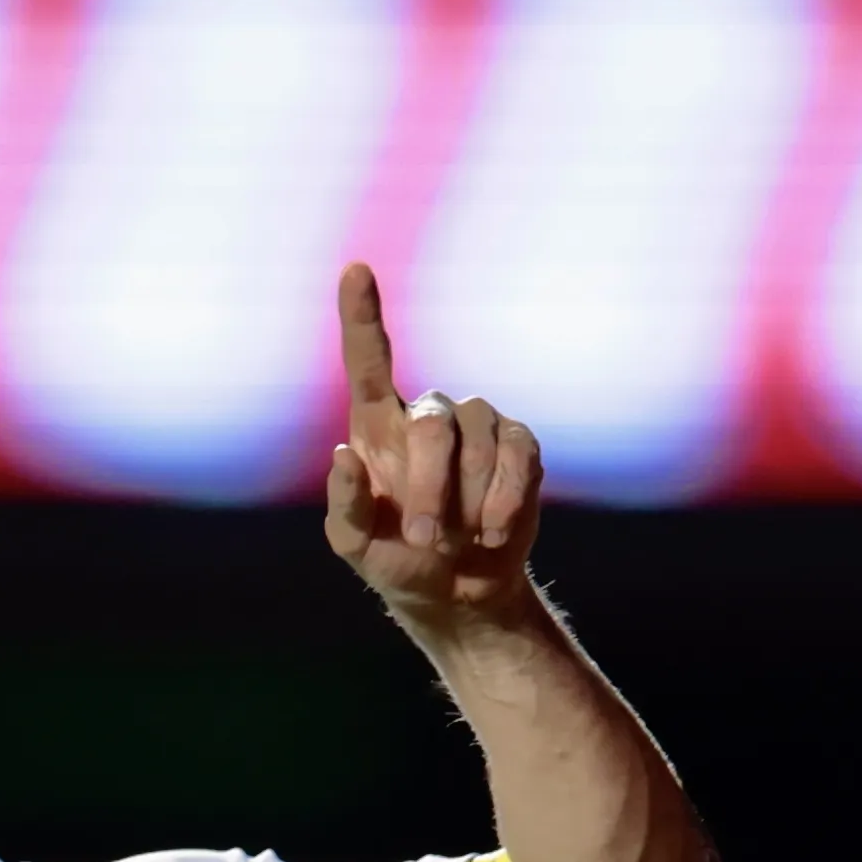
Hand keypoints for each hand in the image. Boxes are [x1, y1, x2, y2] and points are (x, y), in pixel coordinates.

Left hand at [324, 261, 543, 619]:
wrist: (455, 592)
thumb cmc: (395, 561)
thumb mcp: (356, 545)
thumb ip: (344, 506)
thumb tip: (342, 455)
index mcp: (377, 427)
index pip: (368, 360)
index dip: (361, 315)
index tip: (354, 269)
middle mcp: (428, 414)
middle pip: (432, 423)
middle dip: (428, 487)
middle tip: (422, 538)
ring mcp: (478, 425)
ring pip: (478, 440)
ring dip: (468, 501)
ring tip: (458, 541)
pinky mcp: (519, 447)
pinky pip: (519, 455)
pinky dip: (506, 499)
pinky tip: (495, 533)